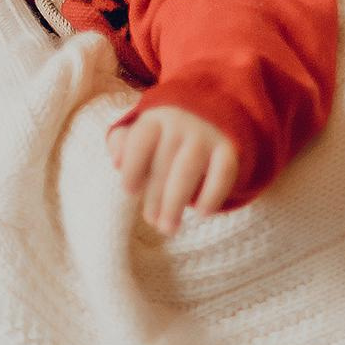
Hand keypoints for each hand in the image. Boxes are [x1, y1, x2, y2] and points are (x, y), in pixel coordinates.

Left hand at [110, 106, 239, 233]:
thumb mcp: (140, 134)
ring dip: (176, 200)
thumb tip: (117, 162)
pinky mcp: (227, 149)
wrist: (207, 117)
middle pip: (165, 161)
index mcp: (154, 120)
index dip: (134, 166)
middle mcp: (180, 124)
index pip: (141, 140)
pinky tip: (203, 214)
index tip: (130, 192)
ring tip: (168, 228)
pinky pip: (223, 171)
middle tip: (152, 221)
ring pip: (189, 168)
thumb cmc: (162, 137)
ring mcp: (205, 136)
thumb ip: (122, 145)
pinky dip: (214, 193)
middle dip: (156, 195)